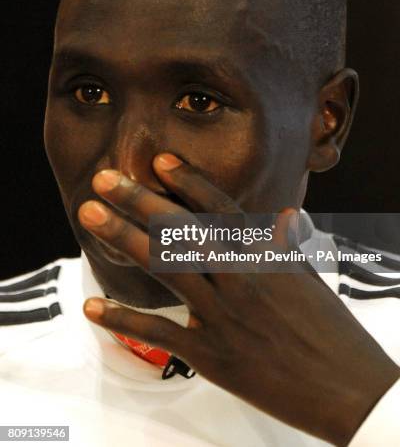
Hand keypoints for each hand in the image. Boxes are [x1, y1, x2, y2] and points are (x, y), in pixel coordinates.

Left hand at [79, 153, 399, 445]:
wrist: (345, 386)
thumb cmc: (329, 328)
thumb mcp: (306, 275)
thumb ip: (283, 244)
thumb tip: (281, 215)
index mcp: (264, 256)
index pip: (220, 209)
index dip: (189, 180)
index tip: (159, 159)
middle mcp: (239, 278)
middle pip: (182, 231)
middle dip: (140, 200)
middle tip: (104, 178)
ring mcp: (223, 316)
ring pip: (165, 268)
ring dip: (124, 238)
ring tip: (91, 215)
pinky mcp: (211, 355)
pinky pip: (161, 332)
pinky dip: (124, 319)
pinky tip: (93, 306)